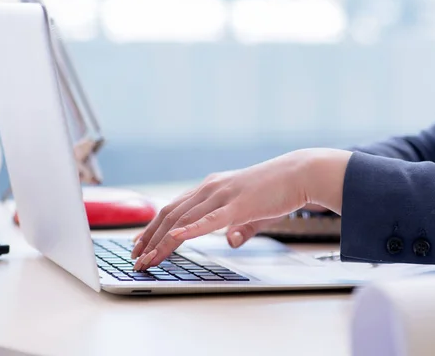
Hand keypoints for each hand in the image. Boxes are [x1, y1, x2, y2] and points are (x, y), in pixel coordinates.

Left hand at [131, 148, 351, 269]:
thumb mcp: (252, 213)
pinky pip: (208, 220)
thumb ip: (239, 227)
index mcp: (210, 188)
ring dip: (161, 242)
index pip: (173, 209)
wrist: (299, 174)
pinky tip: (175, 238)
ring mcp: (222, 195)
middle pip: (170, 215)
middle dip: (149, 238)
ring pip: (183, 220)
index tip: (140, 244)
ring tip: (147, 259)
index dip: (153, 227)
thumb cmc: (277, 192)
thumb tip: (231, 242)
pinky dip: (190, 230)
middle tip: (135, 257)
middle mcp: (210, 188)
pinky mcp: (237, 205)